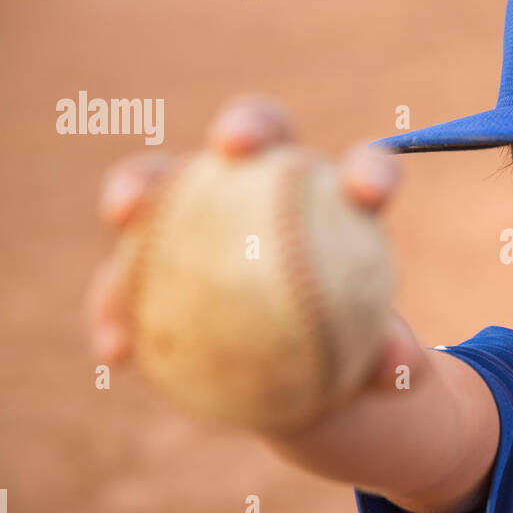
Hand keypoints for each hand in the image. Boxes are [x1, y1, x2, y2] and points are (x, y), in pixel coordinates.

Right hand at [83, 94, 417, 392]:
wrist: (304, 388)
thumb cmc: (350, 361)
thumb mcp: (379, 371)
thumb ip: (392, 361)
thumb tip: (397, 366)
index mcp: (341, 209)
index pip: (363, 175)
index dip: (369, 172)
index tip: (370, 195)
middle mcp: (270, 190)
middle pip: (257, 138)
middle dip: (247, 124)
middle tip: (233, 147)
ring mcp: (204, 218)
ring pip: (166, 186)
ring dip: (138, 186)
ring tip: (125, 214)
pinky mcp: (153, 266)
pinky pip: (126, 279)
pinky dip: (114, 306)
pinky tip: (116, 347)